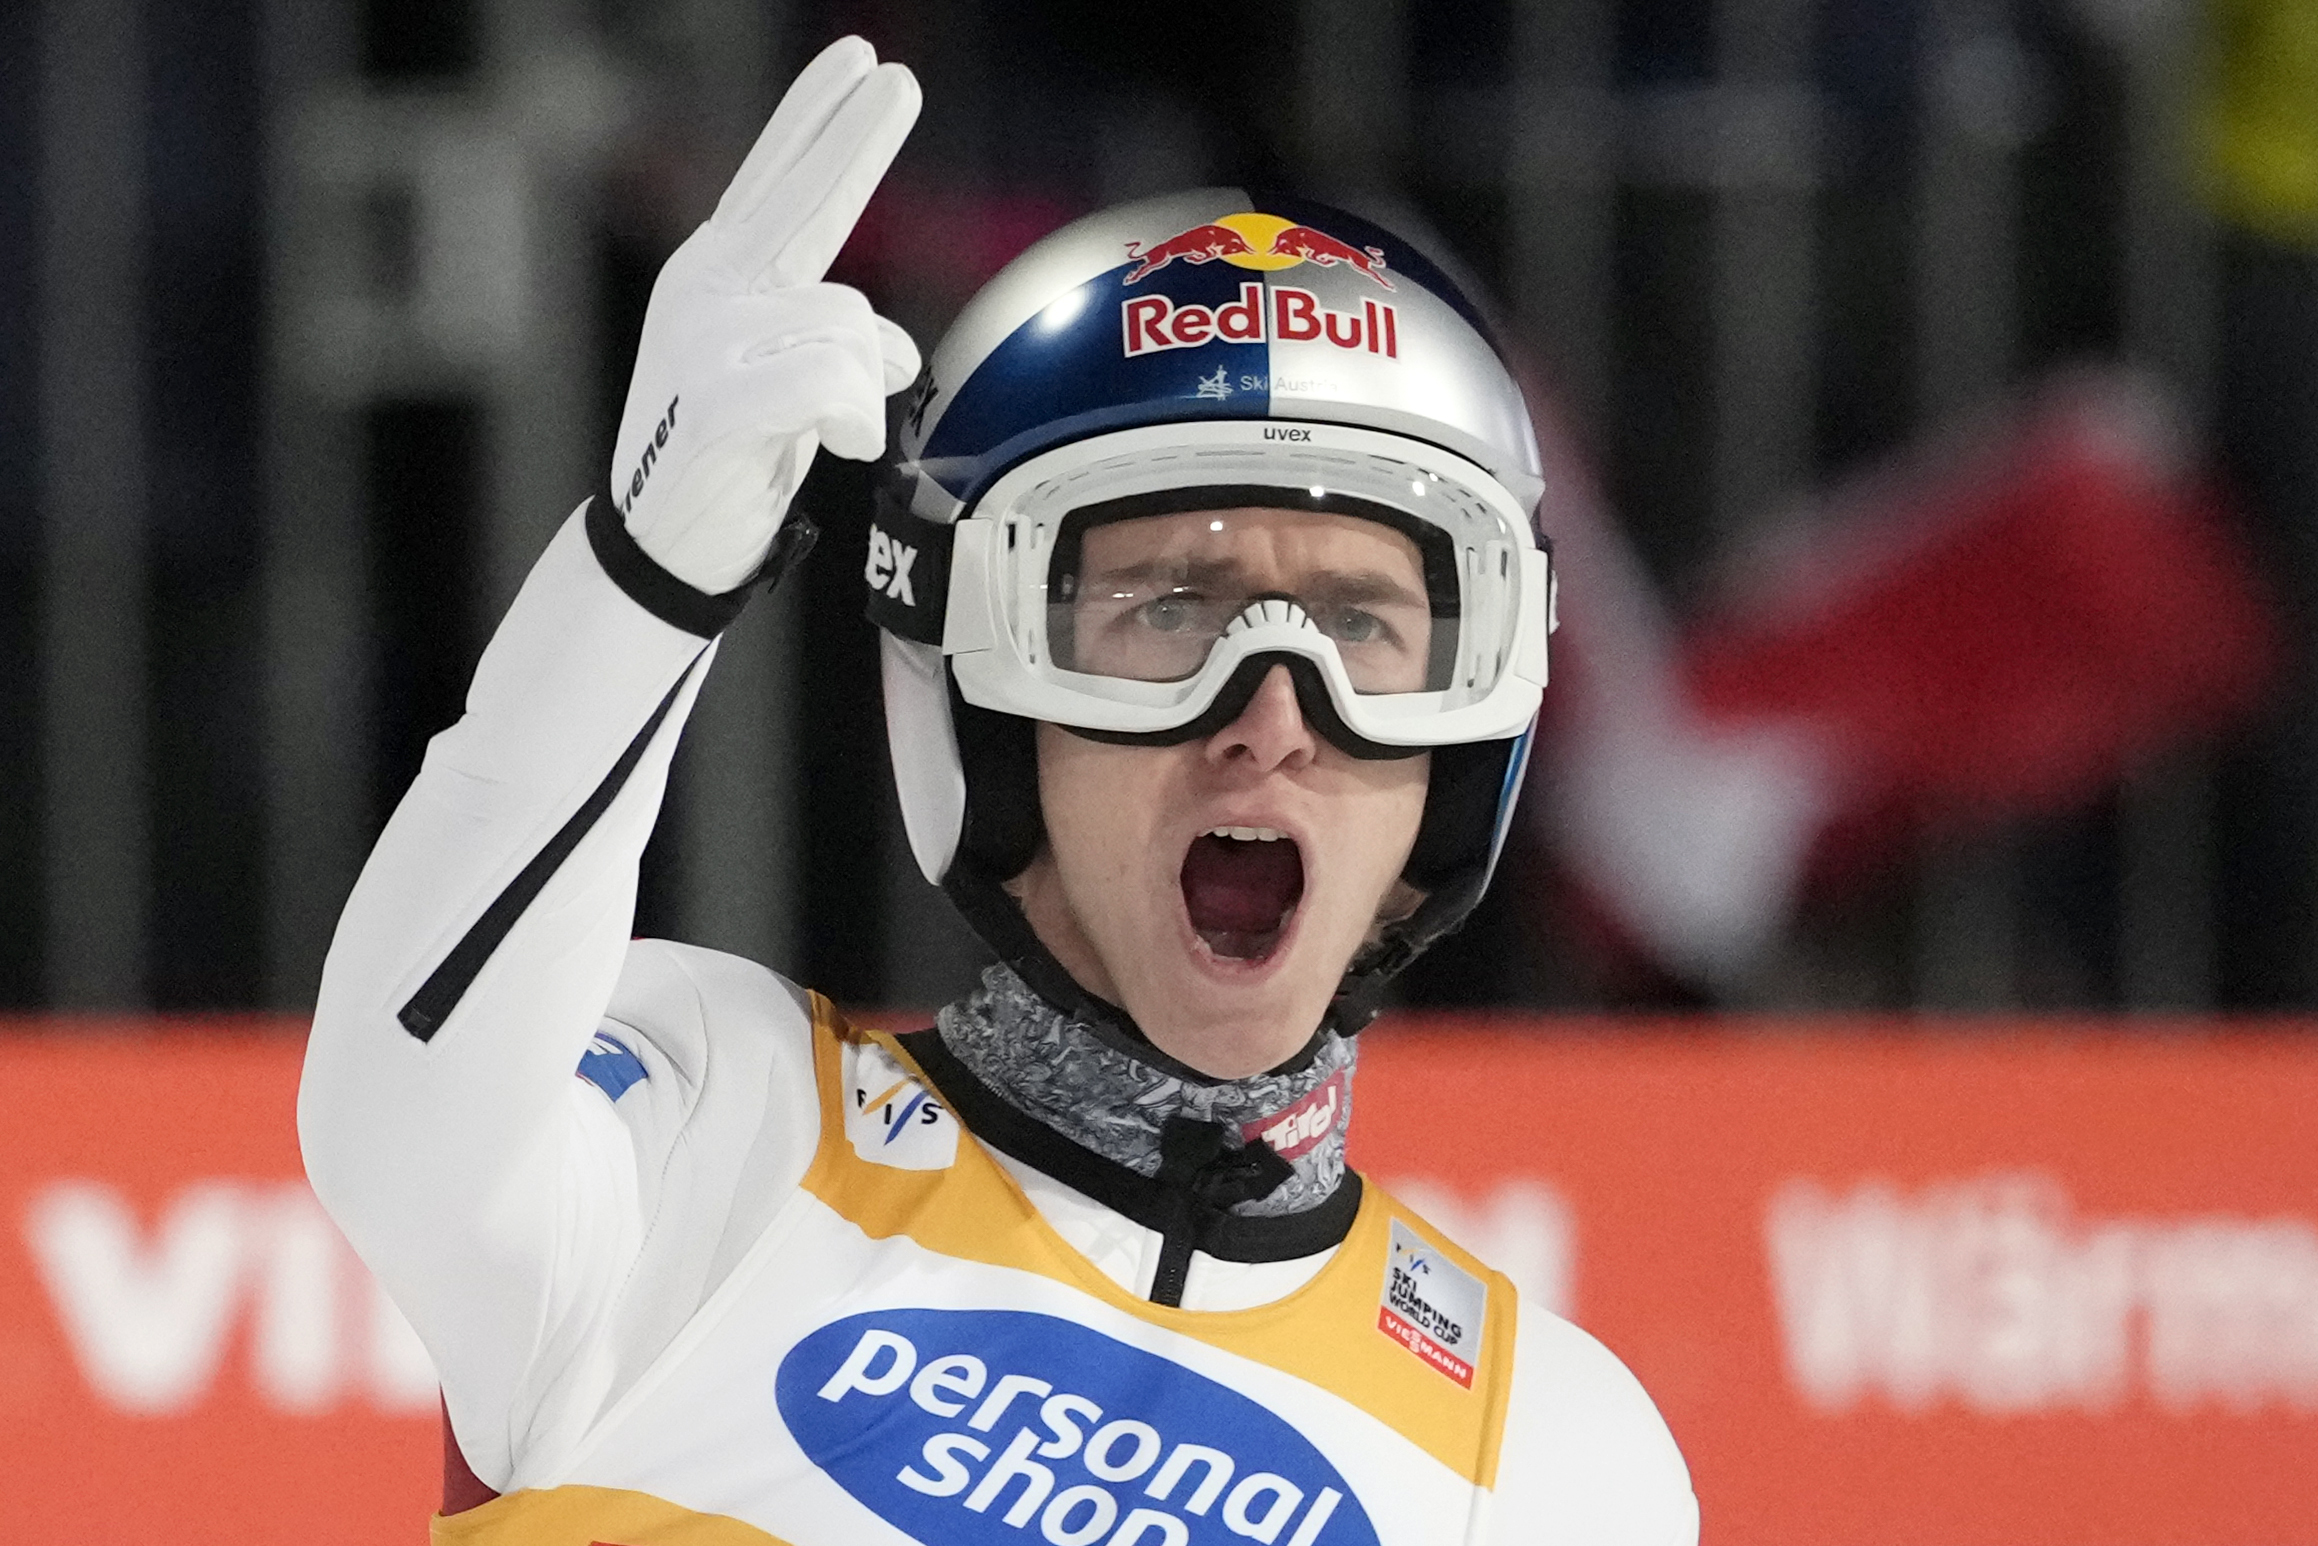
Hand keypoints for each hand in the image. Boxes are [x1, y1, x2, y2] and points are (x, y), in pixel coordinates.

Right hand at [609, 37, 921, 593]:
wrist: (664, 543)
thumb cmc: (731, 455)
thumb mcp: (789, 381)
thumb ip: (832, 336)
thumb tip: (900, 350)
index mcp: (717, 273)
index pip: (772, 180)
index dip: (814, 119)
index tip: (856, 61)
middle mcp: (706, 287)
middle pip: (799, 202)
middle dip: (855, 141)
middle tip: (900, 81)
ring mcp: (706, 338)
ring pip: (846, 325)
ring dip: (863, 385)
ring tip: (825, 429)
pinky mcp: (717, 398)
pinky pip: (832, 384)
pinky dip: (853, 419)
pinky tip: (834, 446)